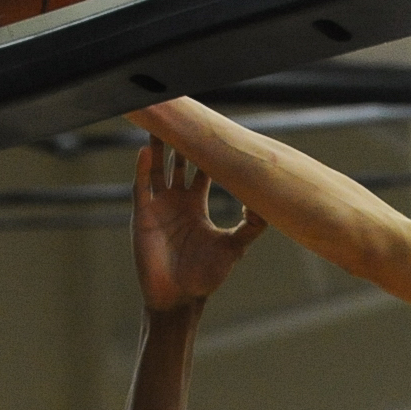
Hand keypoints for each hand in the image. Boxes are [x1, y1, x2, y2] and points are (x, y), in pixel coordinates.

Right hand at [132, 138, 266, 312]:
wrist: (179, 297)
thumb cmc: (205, 276)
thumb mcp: (233, 248)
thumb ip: (251, 227)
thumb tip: (269, 206)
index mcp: (196, 205)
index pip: (202, 169)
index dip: (206, 150)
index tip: (211, 126)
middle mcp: (177, 201)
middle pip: (177, 162)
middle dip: (180, 140)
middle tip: (183, 111)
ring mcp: (158, 206)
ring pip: (156, 168)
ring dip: (158, 147)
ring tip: (160, 122)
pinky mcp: (142, 216)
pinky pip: (141, 187)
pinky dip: (142, 169)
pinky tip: (146, 151)